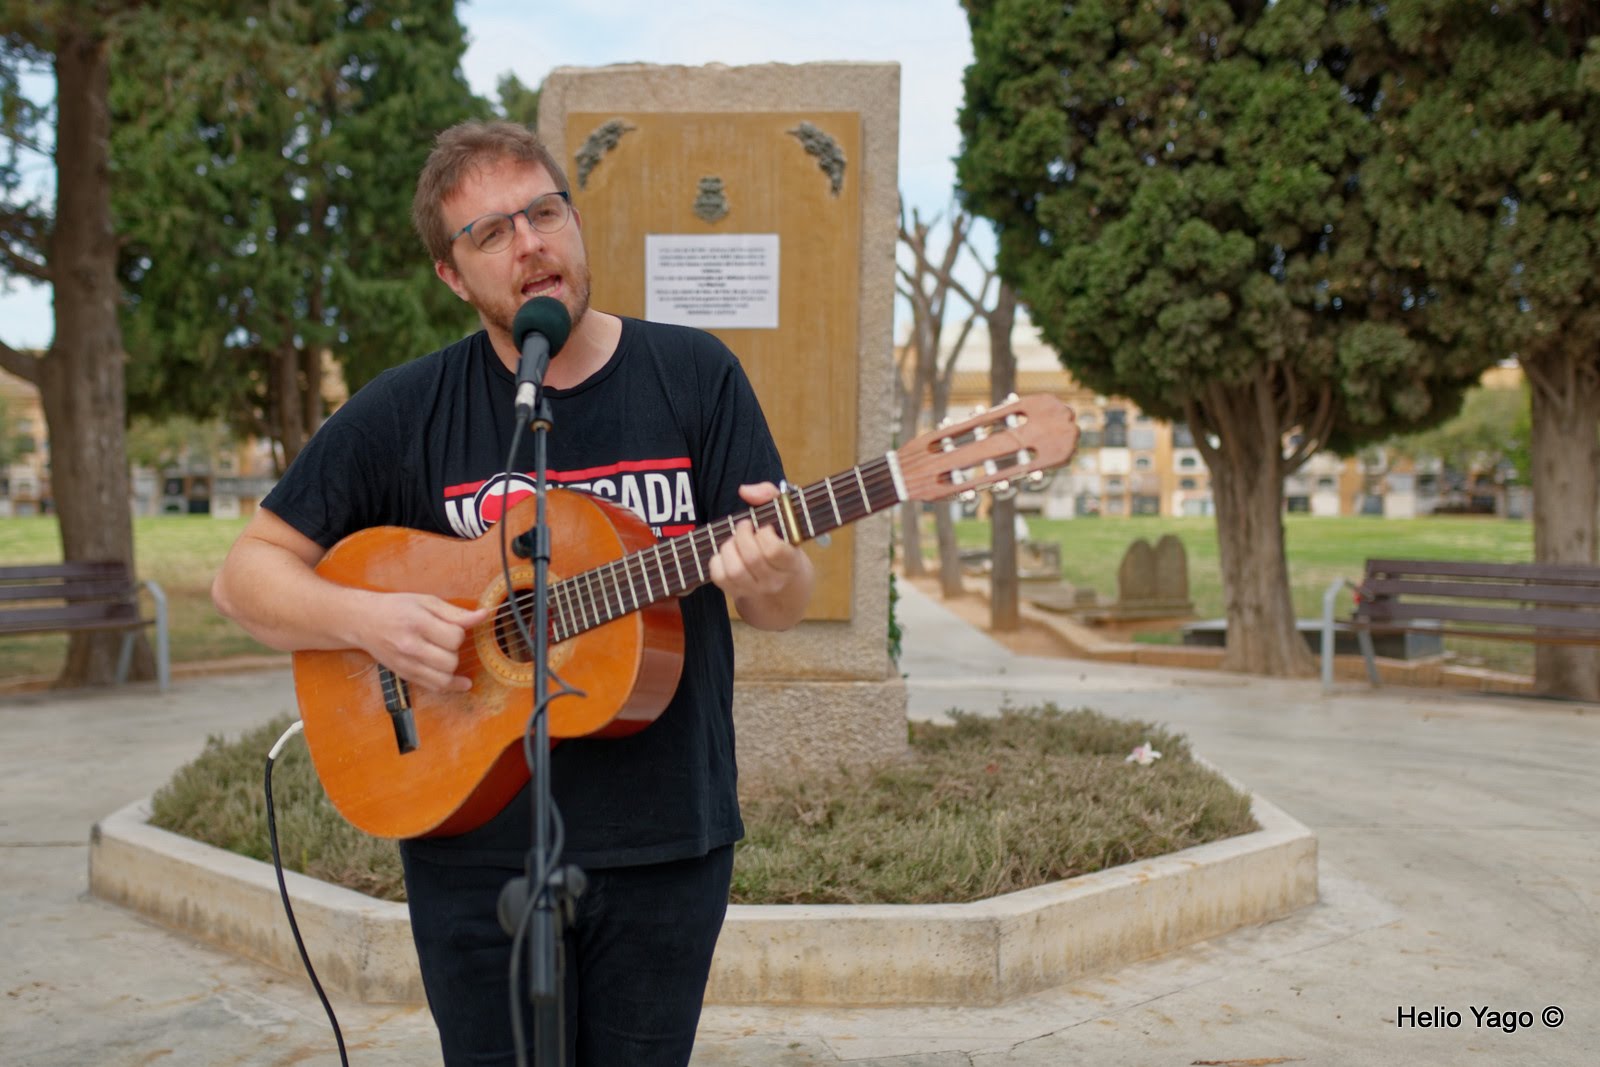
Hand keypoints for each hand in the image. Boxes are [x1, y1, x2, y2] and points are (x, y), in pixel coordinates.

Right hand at [351, 592, 488, 693]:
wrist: (363, 621)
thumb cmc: (396, 607)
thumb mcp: (426, 602)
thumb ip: (455, 612)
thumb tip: (483, 615)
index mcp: (417, 624)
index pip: (455, 638)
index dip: (459, 633)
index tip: (451, 627)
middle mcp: (410, 647)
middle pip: (451, 660)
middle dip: (455, 650)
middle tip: (445, 640)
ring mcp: (406, 664)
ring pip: (444, 679)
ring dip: (452, 668)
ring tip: (447, 656)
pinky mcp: (404, 675)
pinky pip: (433, 687)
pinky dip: (450, 686)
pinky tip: (461, 683)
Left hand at [707, 482, 806, 603]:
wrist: (787, 587)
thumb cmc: (785, 543)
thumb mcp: (787, 517)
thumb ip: (770, 495)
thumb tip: (745, 490)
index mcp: (791, 562)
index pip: (774, 551)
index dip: (764, 534)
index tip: (764, 526)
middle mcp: (775, 580)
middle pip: (752, 559)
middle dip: (742, 535)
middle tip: (745, 527)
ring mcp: (755, 590)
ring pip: (734, 571)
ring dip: (729, 548)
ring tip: (735, 540)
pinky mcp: (736, 593)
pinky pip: (719, 577)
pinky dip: (717, 560)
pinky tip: (728, 553)